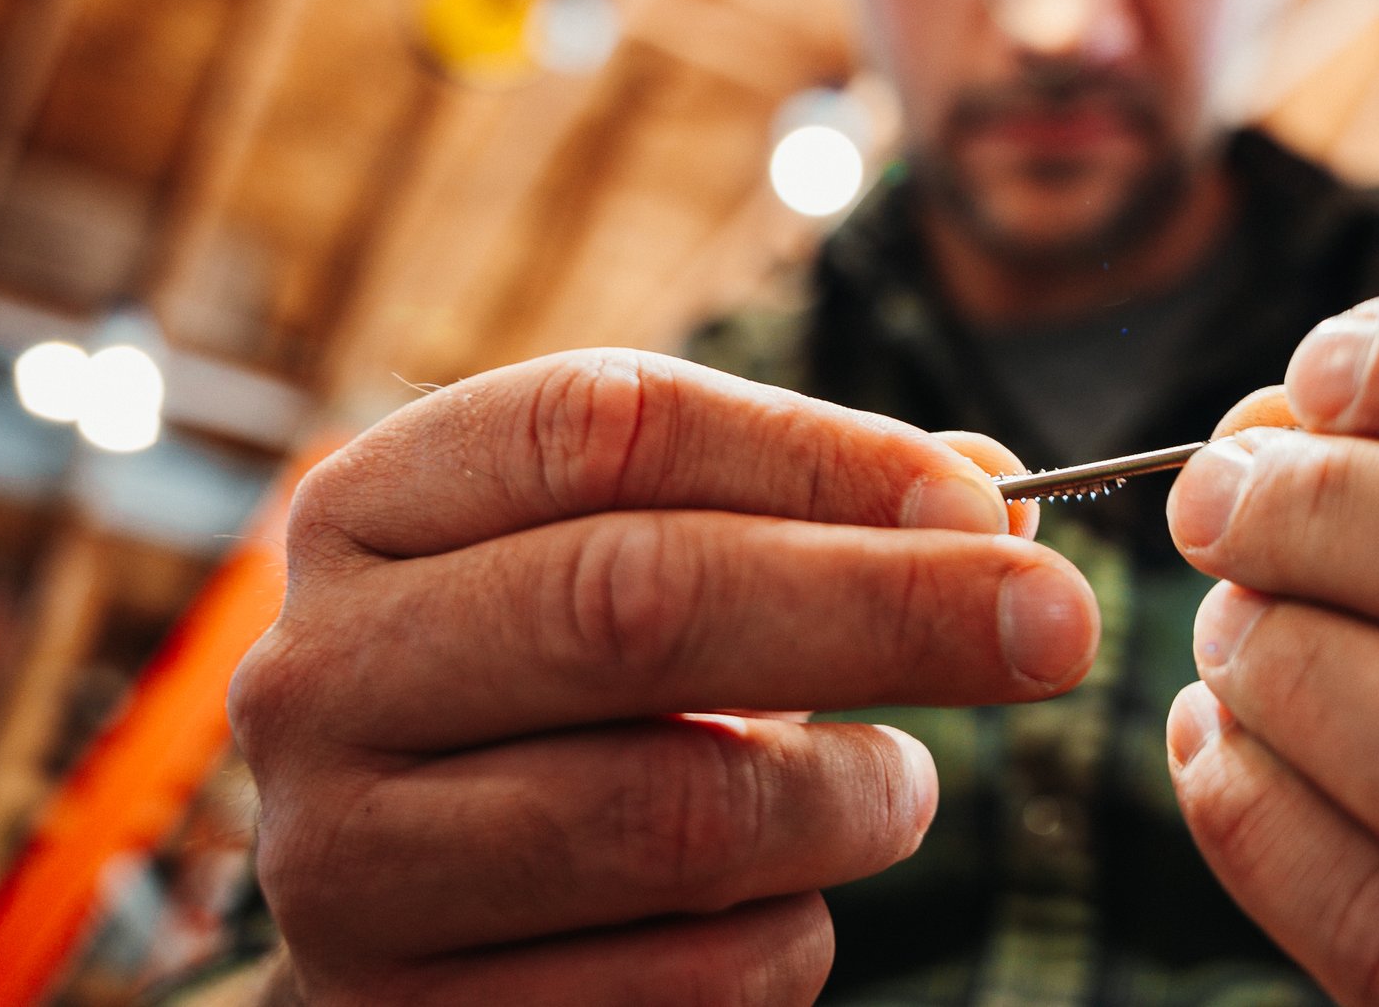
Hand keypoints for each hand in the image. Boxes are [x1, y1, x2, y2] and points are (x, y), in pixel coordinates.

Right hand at [229, 350, 1096, 1004]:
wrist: (402, 907)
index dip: (821, 457)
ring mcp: (342, 863)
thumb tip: (996, 506)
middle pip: (635, 601)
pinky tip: (789, 903)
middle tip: (1058, 626)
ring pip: (668, 812)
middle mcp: (321, 676)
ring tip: (902, 786)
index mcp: (372, 508)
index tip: (991, 510)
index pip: (607, 426)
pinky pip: (676, 980)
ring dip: (849, 798)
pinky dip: (787, 939)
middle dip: (885, 608)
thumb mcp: (628, 561)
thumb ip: (796, 509)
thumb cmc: (551, 697)